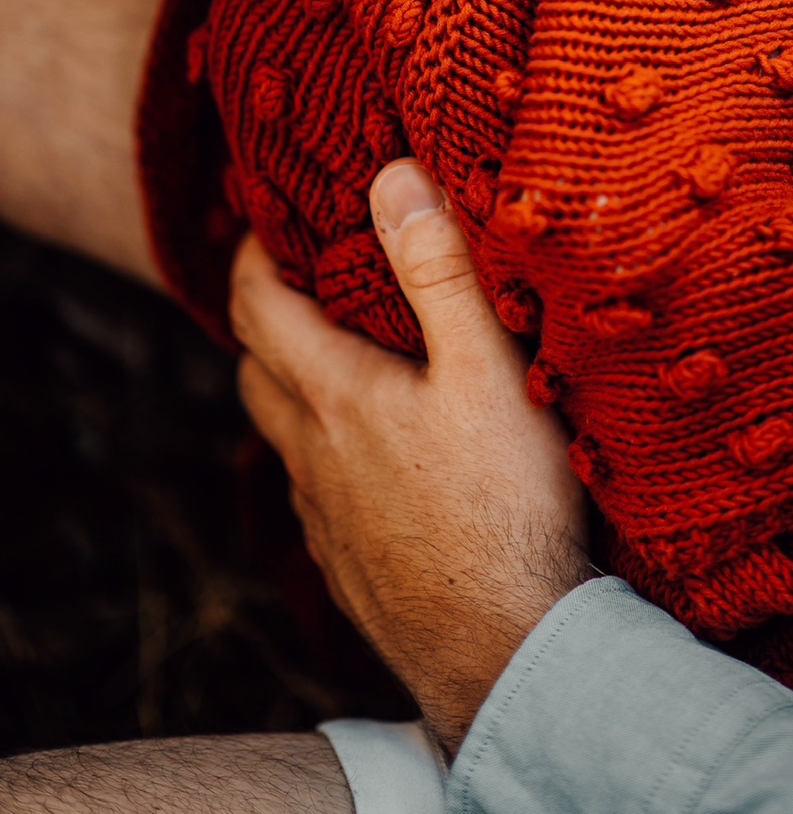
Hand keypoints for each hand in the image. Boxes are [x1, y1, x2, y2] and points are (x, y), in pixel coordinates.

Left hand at [232, 159, 590, 751]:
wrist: (506, 650)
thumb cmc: (505, 504)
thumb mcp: (485, 366)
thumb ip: (438, 269)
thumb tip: (391, 176)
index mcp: (334, 394)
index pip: (256, 305)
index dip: (252, 253)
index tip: (273, 213)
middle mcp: (312, 454)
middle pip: (253, 369)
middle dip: (265, 313)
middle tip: (304, 272)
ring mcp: (325, 517)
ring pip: (281, 435)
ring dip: (291, 384)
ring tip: (339, 352)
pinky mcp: (349, 565)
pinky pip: (314, 492)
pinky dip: (323, 451)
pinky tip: (374, 453)